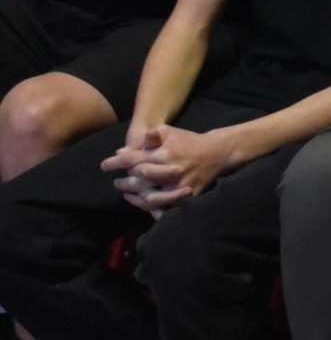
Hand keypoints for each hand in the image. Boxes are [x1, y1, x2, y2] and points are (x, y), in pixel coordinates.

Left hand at [101, 124, 237, 210]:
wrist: (217, 153)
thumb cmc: (188, 141)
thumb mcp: (169, 131)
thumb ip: (147, 138)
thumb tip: (123, 151)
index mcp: (164, 153)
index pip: (132, 159)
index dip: (115, 163)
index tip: (104, 166)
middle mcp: (170, 170)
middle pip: (138, 180)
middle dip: (123, 181)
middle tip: (116, 182)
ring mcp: (179, 185)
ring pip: (149, 196)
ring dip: (134, 196)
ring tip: (126, 193)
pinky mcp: (187, 196)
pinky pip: (165, 206)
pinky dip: (151, 207)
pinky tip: (142, 203)